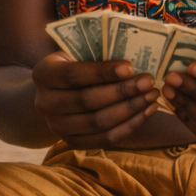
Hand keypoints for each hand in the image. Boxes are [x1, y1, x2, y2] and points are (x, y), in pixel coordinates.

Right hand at [32, 52, 160, 147]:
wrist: (56, 92)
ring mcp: (57, 127)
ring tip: (152, 95)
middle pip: (87, 101)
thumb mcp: (75, 53)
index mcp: (43, 74)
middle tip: (148, 81)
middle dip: (123, 91)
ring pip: (98, 123)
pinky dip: (130, 126)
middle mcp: (44, 104)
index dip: (102, 72)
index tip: (130, 67)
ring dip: (130, 110)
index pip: (74, 75)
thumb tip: (135, 53)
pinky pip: (105, 139)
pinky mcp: (72, 142)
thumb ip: (96, 54)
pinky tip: (147, 111)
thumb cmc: (74, 65)